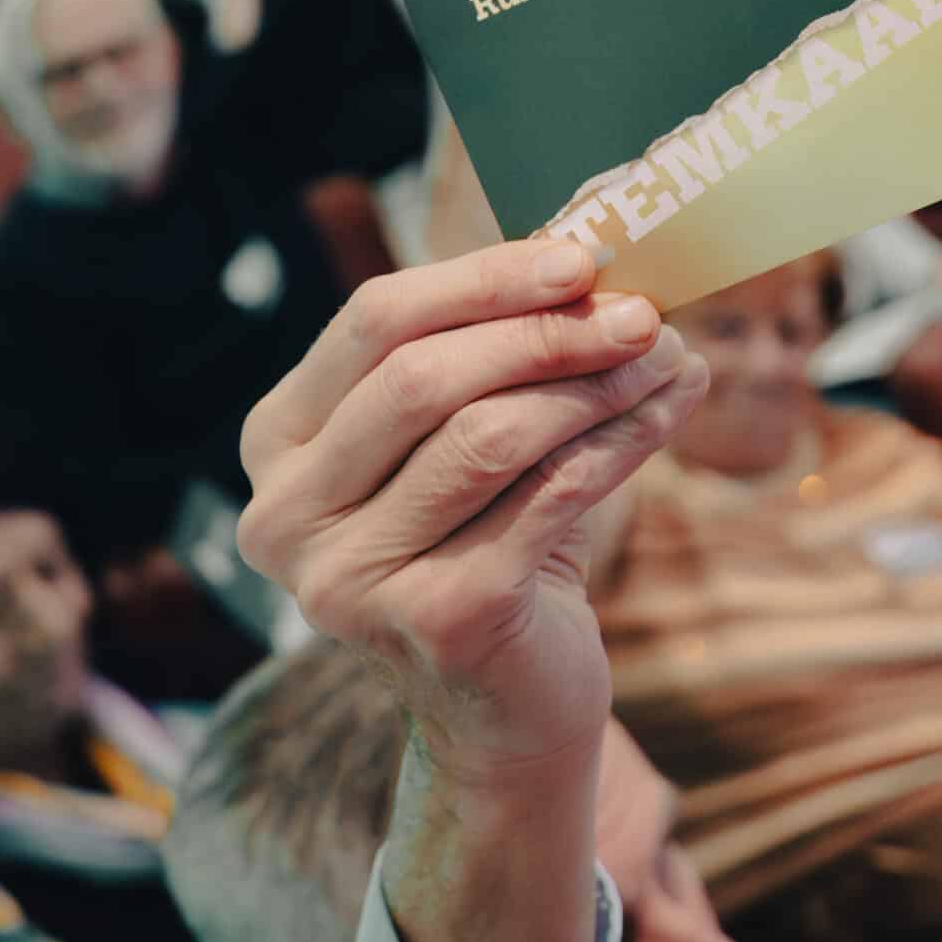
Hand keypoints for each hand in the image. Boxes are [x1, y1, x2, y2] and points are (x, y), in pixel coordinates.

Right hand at [237, 240, 706, 787]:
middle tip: (639, 310)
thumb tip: (590, 236)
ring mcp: (348, 579)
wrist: (507, 706)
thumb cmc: (487, 538)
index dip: (482, 279)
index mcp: (275, 442)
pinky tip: (666, 414)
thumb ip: (495, 344)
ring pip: (489, 436)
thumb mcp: (463, 431)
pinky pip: (546, 500)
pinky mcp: (435, 621)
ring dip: (593, 385)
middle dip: (545, 332)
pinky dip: (619, 444)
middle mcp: (284, 514)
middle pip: (424, 377)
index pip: (374, 323)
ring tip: (667, 356)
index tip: (581, 255)